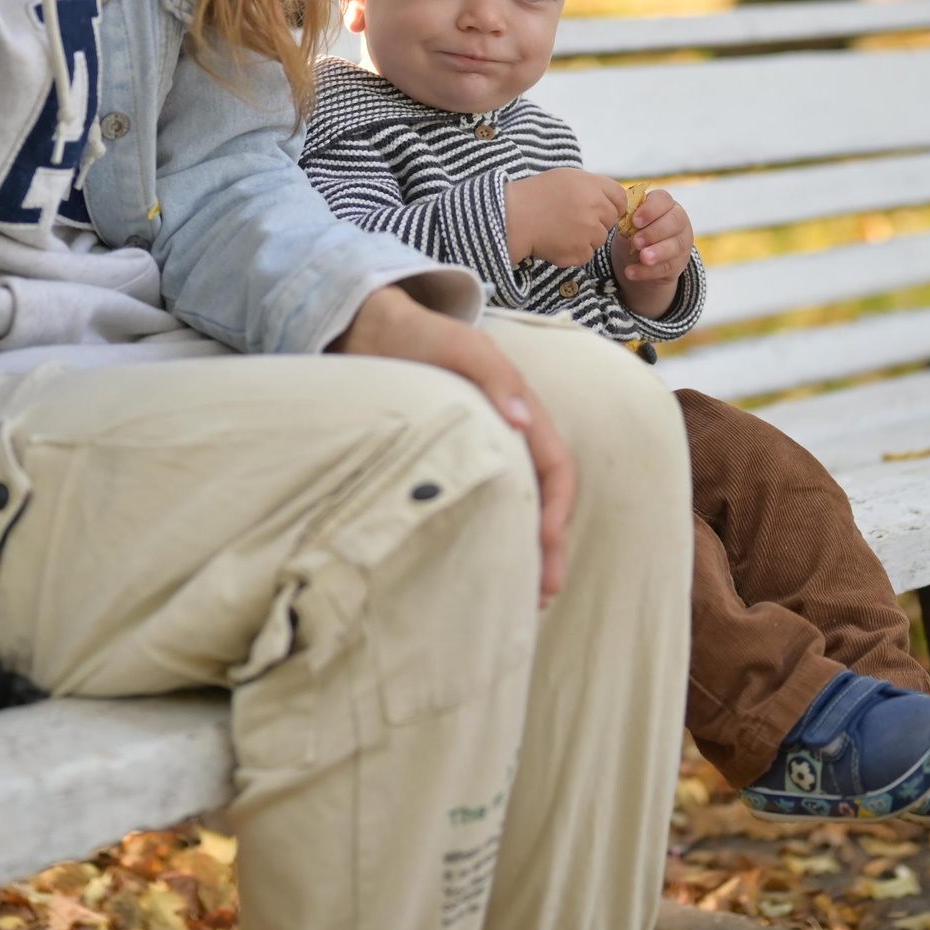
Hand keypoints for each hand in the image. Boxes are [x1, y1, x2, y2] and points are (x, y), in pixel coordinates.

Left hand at [335, 285, 574, 605]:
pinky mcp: (446, 466)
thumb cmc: (423, 335)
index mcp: (522, 414)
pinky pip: (475, 507)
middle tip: (544, 595)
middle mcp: (507, 440)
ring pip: (512, 510)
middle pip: (541, 501)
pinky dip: (486, 538)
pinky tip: (476, 568)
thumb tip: (523, 421)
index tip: (547, 543)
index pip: (556, 468)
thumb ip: (494, 376)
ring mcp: (479, 455)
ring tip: (519, 597)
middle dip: (549, 548)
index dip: (557, 508)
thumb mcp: (463, 347)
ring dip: (522, 552)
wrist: (371, 332)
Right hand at [505, 168, 628, 266]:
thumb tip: (608, 199)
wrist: (515, 217)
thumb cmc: (536, 195)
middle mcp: (596, 207)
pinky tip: (557, 241)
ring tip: (561, 230)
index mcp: (593, 185)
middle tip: (573, 220)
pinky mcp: (581, 251)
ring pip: (599, 239)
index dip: (614, 205)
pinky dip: (574, 252)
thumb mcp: (566, 178)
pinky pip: (586, 254)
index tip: (603, 210)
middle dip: (597, 222)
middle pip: (611, 220)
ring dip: (585, 238)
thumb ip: (591, 187)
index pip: (620, 198)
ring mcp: (590, 231)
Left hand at [615, 188, 694, 317]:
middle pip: (674, 221)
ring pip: (675, 245)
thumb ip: (626, 224)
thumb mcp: (627, 226)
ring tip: (643, 257)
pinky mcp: (679, 263)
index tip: (635, 221)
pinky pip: (667, 267)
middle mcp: (678, 220)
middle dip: (654, 232)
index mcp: (664, 204)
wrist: (638, 259)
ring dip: (658, 252)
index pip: (663, 199)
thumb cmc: (633, 233)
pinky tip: (632, 273)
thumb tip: (623, 228)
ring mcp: (682, 242)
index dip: (650, 209)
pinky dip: (648, 271)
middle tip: (636, 242)